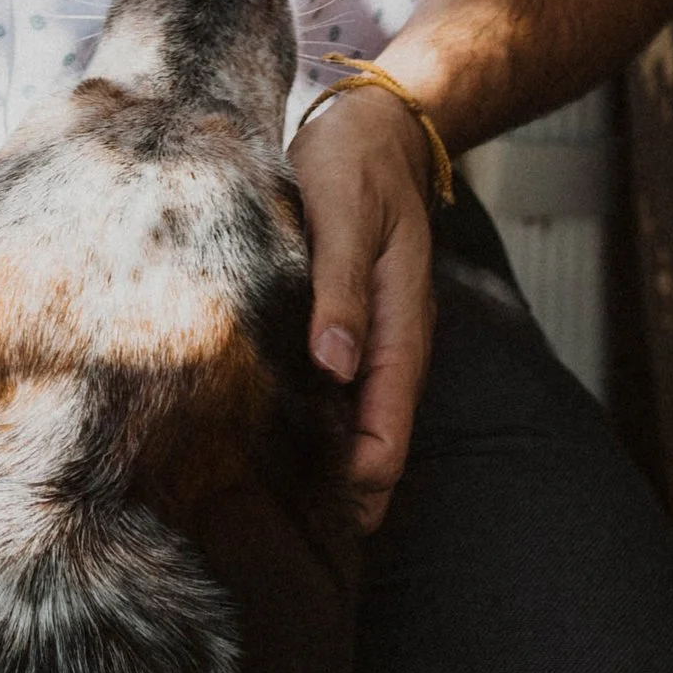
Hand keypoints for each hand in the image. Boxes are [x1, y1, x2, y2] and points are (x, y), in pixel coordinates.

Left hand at [289, 85, 437, 530]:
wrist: (376, 122)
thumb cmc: (357, 162)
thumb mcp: (346, 214)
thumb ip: (342, 288)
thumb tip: (336, 367)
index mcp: (401, 326)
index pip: (386, 433)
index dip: (356, 487)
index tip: (313, 531)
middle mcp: (391, 344)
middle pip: (375, 443)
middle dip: (340, 496)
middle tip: (280, 550)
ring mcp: (371, 337)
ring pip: (355, 422)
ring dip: (325, 466)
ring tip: (271, 519)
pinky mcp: (346, 323)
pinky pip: (338, 391)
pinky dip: (315, 424)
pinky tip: (271, 445)